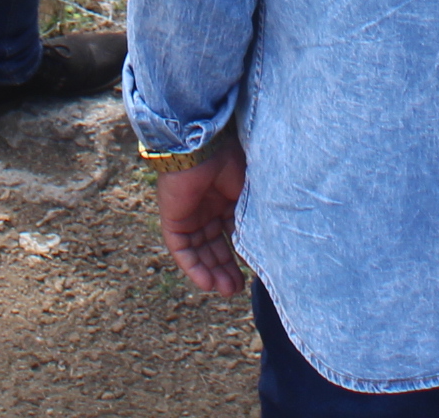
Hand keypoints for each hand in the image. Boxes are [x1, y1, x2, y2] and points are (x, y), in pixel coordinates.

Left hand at [155, 139, 248, 295]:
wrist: (203, 148)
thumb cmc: (230, 163)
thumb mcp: (248, 194)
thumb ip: (253, 218)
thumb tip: (265, 247)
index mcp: (225, 199)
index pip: (232, 233)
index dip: (241, 253)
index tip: (254, 271)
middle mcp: (206, 209)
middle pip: (215, 246)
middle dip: (225, 268)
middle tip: (237, 289)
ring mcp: (189, 215)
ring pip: (199, 251)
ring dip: (212, 272)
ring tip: (226, 290)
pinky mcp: (173, 220)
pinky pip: (181, 249)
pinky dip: (193, 267)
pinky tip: (207, 283)